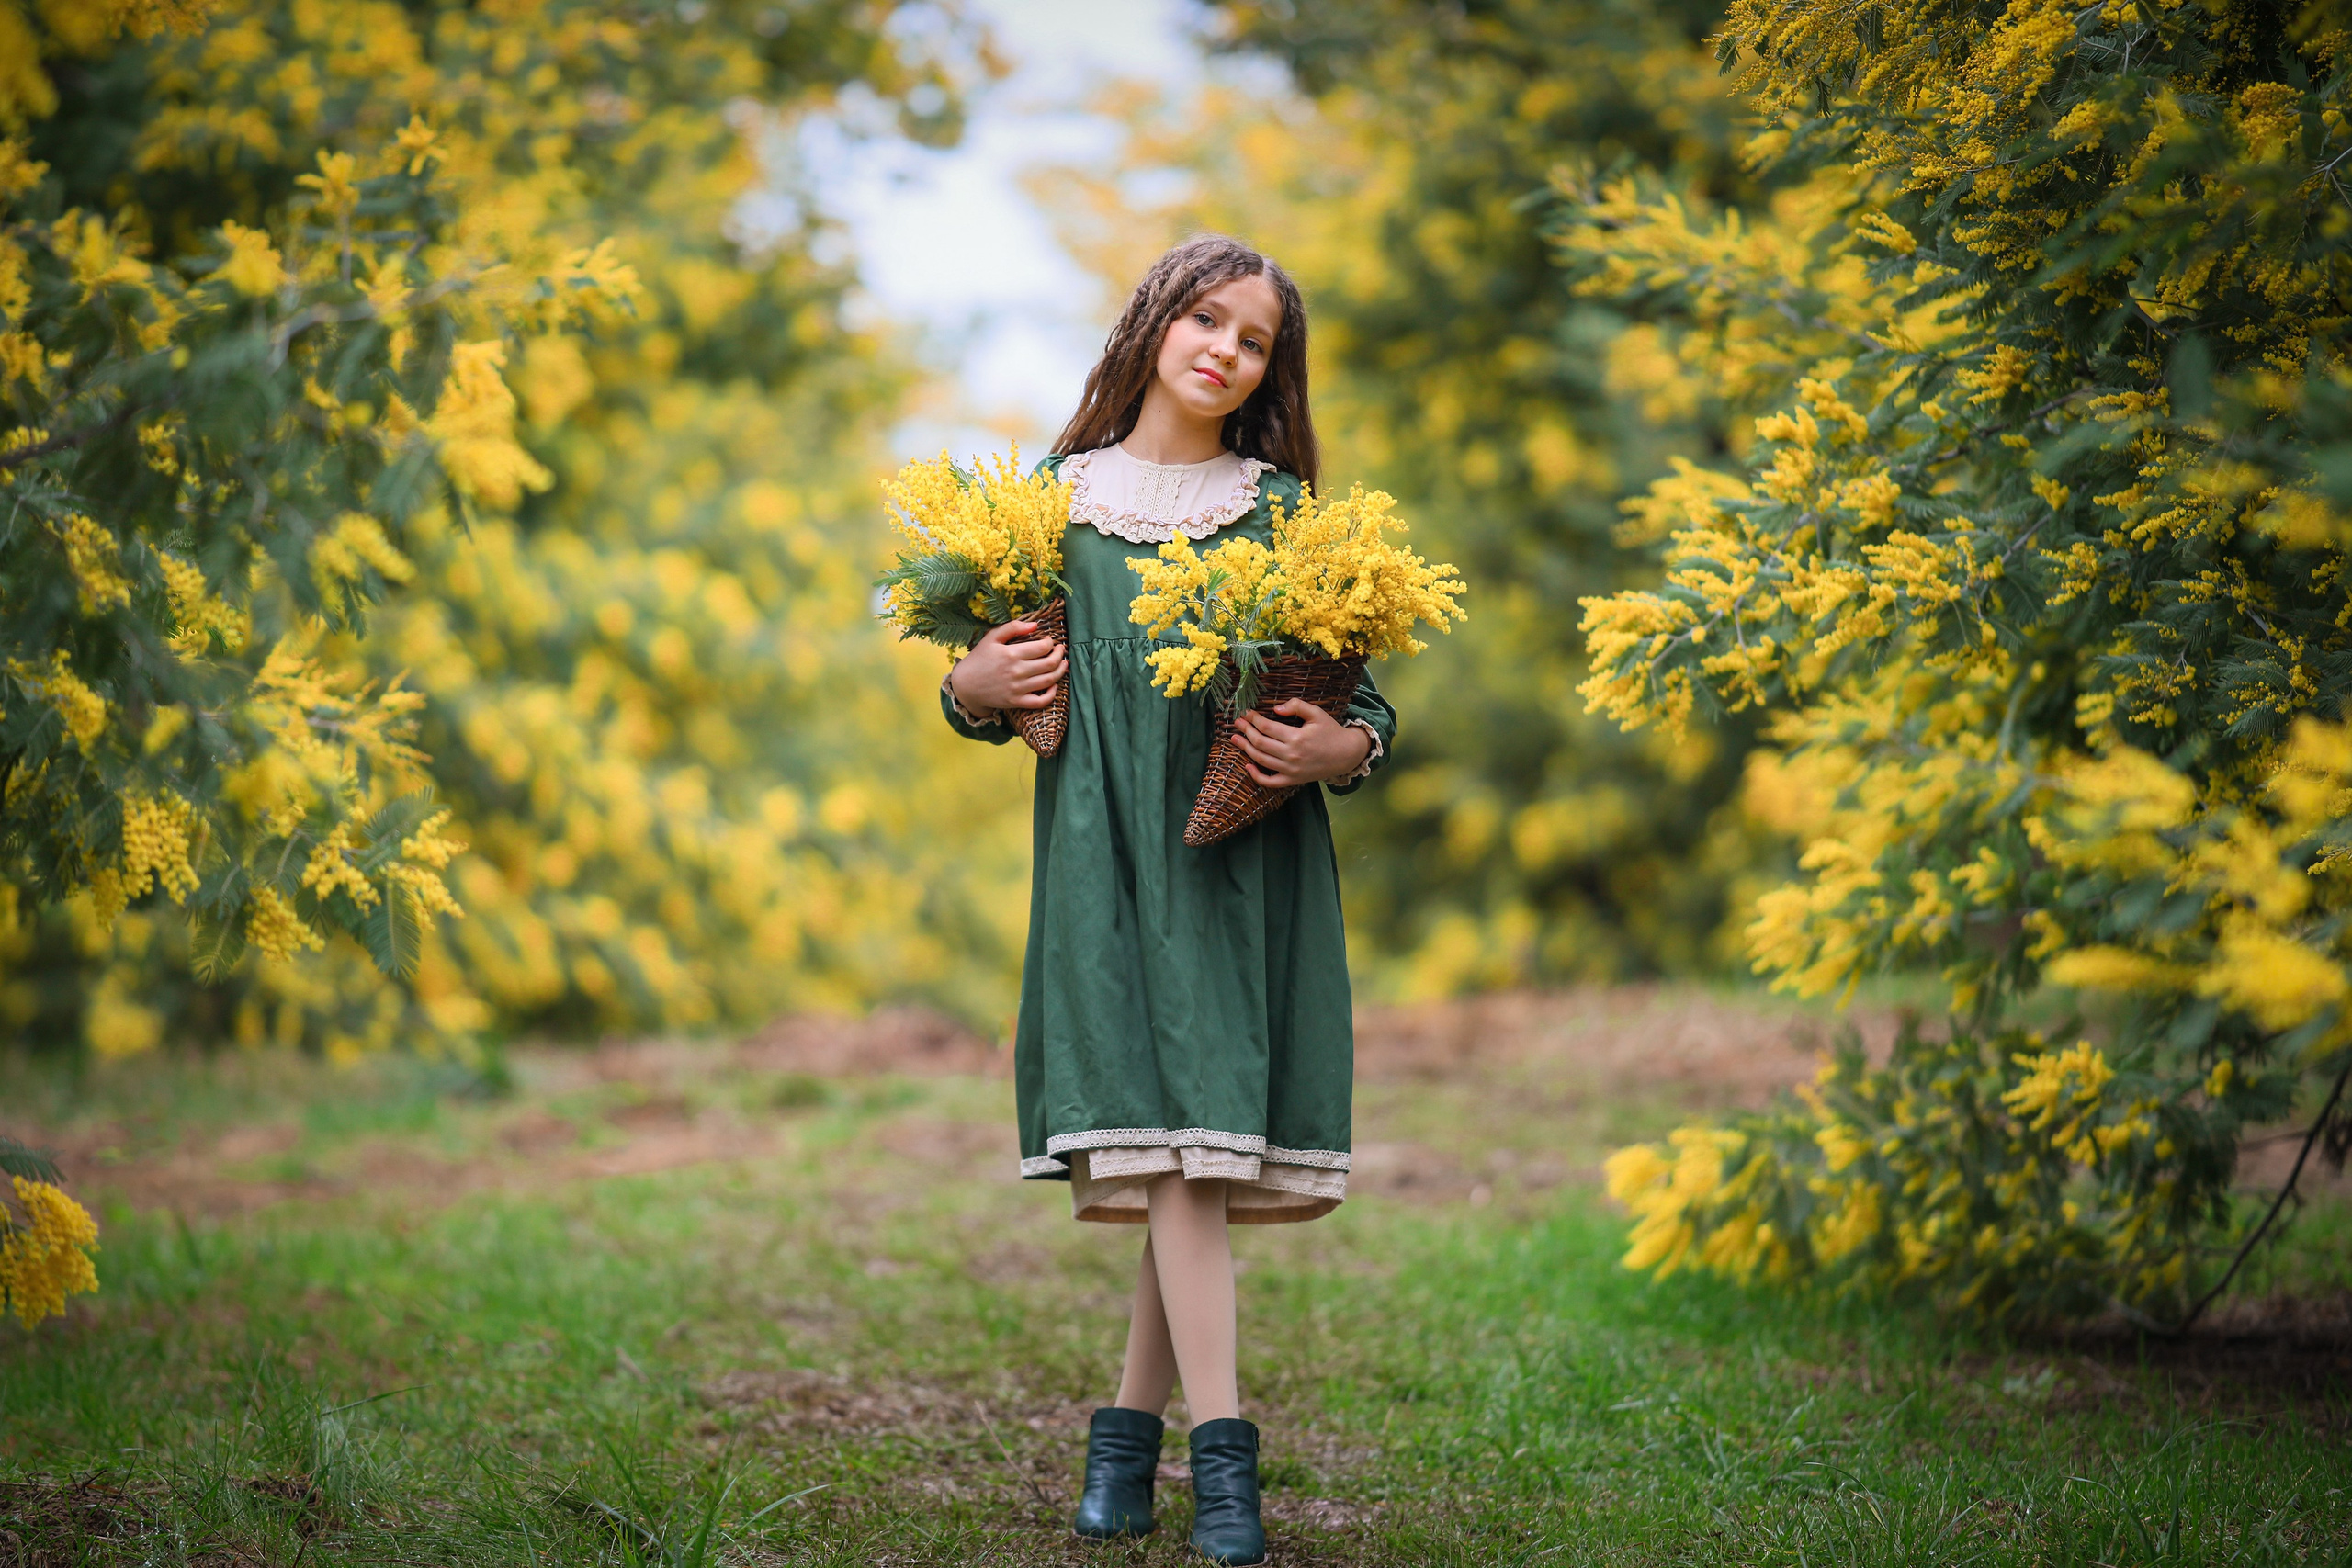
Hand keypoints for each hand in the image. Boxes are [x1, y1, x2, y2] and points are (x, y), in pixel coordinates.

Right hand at [949, 618, 1065, 713]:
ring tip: (1063, 664)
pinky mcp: (1016, 702)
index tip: (1049, 641)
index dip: (1050, 643)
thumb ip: (1012, 627)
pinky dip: (1051, 694)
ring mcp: (1017, 688)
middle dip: (1059, 655)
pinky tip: (1053, 686)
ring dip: (1060, 671)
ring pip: (1049, 680)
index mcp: (1011, 653)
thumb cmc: (979, 658)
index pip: (1042, 648)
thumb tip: (1035, 624)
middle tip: (1060, 650)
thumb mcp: (991, 638)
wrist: (965, 685)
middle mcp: (1016, 671)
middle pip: (1049, 663)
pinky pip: (1040, 701)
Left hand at [1233, 700, 1371, 787]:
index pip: (1266, 727)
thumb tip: (1275, 708)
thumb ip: (1296, 706)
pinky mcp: (1292, 780)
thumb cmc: (1331, 731)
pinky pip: (1270, 782)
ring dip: (1245, 749)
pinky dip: (1256, 776)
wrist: (1347, 754)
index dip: (1253, 719)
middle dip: (1245, 731)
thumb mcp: (1317, 713)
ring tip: (1235, 739)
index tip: (1246, 712)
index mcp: (1296, 737)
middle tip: (1237, 722)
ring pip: (1261, 760)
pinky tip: (1247, 766)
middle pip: (1260, 742)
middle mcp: (1291, 755)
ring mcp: (1291, 770)